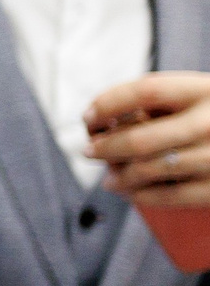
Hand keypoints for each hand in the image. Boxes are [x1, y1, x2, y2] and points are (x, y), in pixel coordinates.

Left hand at [86, 72, 209, 207]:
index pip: (144, 90)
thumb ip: (164, 101)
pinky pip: (171, 196)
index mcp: (205, 89)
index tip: (89, 115)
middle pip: (141, 138)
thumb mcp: (202, 95)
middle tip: (88, 152)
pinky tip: (130, 193)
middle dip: (106, 147)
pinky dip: (142, 196)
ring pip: (150, 170)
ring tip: (109, 178)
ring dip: (120, 176)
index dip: (108, 103)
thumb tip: (103, 123)